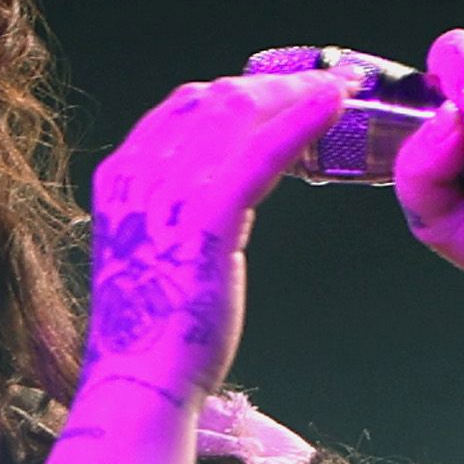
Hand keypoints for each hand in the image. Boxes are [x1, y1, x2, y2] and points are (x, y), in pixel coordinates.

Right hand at [77, 54, 369, 402]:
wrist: (140, 378)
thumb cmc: (157, 332)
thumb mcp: (155, 251)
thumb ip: (174, 211)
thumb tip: (222, 192)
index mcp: (121, 176)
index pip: (185, 107)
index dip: (240, 90)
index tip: (284, 90)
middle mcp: (139, 171)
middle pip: (214, 99)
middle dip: (274, 86)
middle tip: (325, 85)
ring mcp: (169, 188)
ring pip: (239, 113)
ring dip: (296, 93)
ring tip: (343, 89)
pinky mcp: (207, 213)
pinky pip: (262, 149)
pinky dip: (302, 118)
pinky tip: (335, 104)